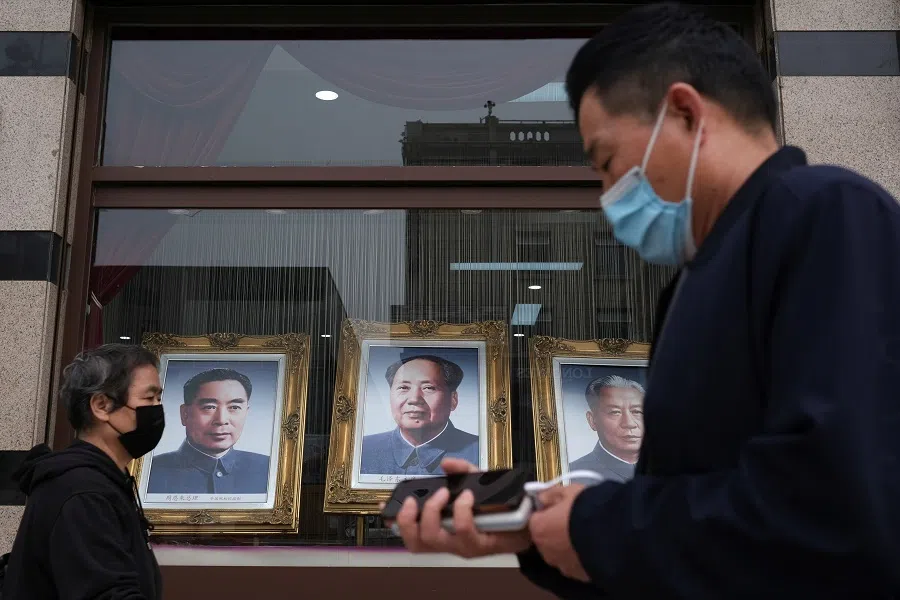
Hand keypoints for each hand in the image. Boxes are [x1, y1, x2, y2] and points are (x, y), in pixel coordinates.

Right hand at [388, 458, 531, 557]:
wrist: (528, 523)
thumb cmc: (499, 507)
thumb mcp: (478, 483)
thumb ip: (461, 472)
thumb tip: (446, 464)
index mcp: (443, 528)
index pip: (411, 531)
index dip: (395, 520)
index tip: (383, 505)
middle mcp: (448, 541)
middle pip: (415, 542)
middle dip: (408, 519)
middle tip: (415, 501)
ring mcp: (461, 546)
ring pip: (433, 539)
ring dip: (433, 512)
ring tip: (444, 494)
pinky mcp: (478, 546)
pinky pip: (463, 531)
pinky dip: (462, 511)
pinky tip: (468, 497)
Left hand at [529, 484, 589, 581]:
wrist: (612, 534)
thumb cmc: (585, 508)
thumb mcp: (568, 491)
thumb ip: (550, 494)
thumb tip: (541, 498)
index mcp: (538, 528)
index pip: (536, 518)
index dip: (548, 512)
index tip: (560, 508)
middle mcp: (545, 550)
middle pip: (547, 538)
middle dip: (556, 530)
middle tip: (573, 520)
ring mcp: (561, 565)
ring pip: (560, 552)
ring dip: (567, 545)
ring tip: (586, 534)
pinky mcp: (578, 575)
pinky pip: (575, 563)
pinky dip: (580, 556)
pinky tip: (593, 547)